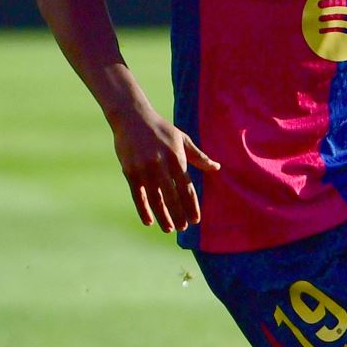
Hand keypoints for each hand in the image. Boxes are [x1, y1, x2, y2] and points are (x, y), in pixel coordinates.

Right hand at [109, 105, 220, 231]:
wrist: (132, 117)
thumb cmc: (161, 129)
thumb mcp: (182, 139)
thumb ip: (198, 156)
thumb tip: (216, 168)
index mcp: (176, 159)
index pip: (187, 188)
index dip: (191, 205)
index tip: (196, 219)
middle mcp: (161, 166)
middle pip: (172, 197)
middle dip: (178, 214)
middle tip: (184, 228)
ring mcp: (144, 169)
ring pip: (155, 199)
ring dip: (163, 216)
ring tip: (169, 229)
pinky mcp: (130, 171)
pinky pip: (138, 195)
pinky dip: (143, 210)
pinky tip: (149, 221)